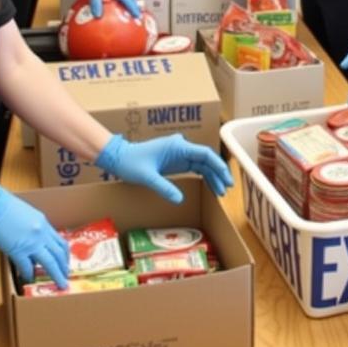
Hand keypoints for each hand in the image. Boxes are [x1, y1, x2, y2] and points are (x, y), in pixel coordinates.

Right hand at [0, 175, 69, 287]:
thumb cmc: (5, 206)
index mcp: (44, 223)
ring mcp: (31, 242)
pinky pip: (27, 267)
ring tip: (59, 283)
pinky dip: (29, 274)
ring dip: (56, 274)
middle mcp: (42, 233)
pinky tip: (28, 279)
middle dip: (64, 267)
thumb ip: (34, 229)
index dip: (64, 255)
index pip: (60, 242)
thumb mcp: (27, 215)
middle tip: (65, 276)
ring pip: (49, 262)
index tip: (65, 262)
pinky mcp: (17, 249)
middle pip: (59, 254)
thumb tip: (34, 244)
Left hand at [95, 133, 233, 203]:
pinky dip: (204, 177)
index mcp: (178, 146)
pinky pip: (195, 168)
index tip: (226, 177)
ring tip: (221, 192)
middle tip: (228, 188)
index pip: (205, 154)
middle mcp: (182, 148)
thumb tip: (180, 200)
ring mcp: (180, 154)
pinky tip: (211, 187)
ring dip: (213, 177)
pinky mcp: (177, 161)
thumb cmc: (131, 163)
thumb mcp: (147, 176)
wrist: (119, 157)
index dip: (218, 165)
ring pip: (203, 165)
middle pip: (207, 160)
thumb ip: (164, 187)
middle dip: (218, 173)